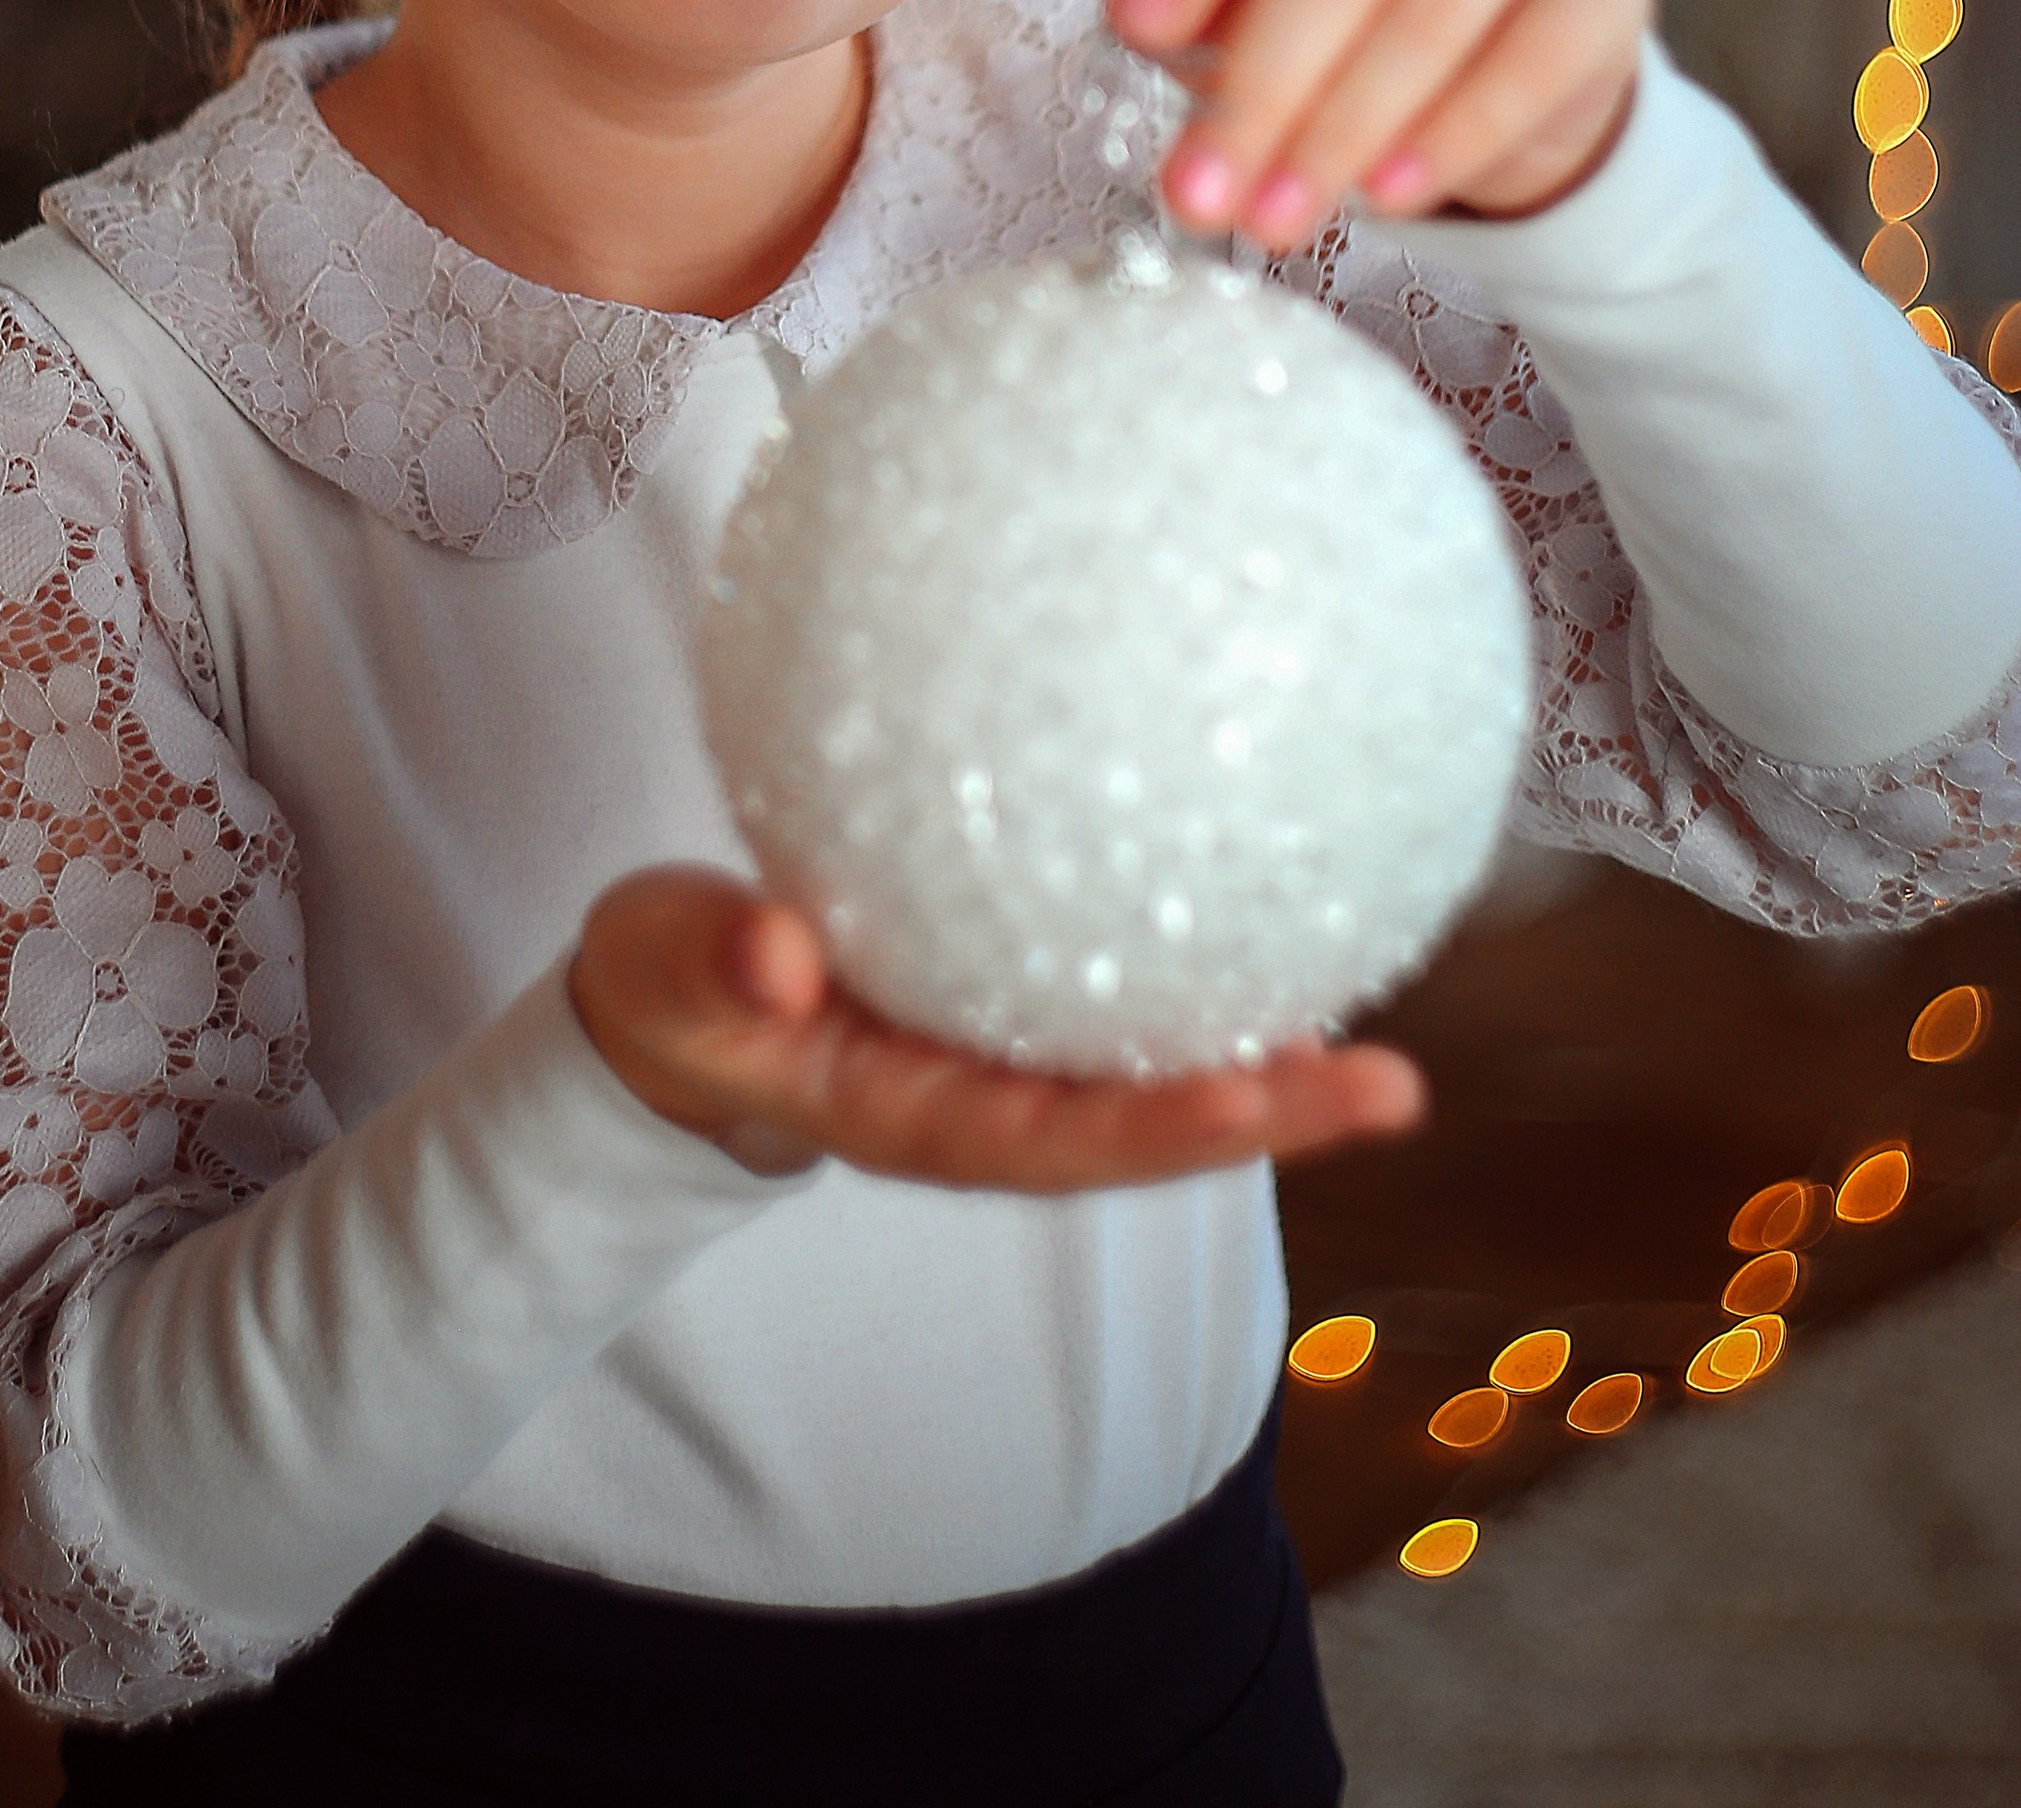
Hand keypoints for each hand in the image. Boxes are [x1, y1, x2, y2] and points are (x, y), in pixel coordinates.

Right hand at [568, 865, 1425, 1192]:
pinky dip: (1207, 969)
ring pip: (1152, 1069)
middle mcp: (983, 1102)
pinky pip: (1125, 993)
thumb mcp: (667, 968)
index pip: (1048, 1141)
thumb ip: (714, 964)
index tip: (1248, 1104)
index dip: (1151, 1131)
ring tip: (1388, 1051)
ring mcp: (1006, 1056)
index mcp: (909, 1117)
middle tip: (1389, 1089)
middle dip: (1265, 1116)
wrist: (675, 991)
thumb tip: (780, 956)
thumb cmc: (673, 983)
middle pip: (1138, 1125)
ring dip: (1269, 1065)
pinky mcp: (1016, 996)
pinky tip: (1289, 917)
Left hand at [1109, 0, 1652, 251]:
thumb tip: (1143, 31)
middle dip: (1256, 88)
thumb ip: (1197, 14)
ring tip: (1271, 222)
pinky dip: (1451, 136)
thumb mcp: (1246, 14)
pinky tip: (1387, 199)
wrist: (1507, 76)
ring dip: (1338, 132)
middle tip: (1198, 194)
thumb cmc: (1335, 34)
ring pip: (1428, 14)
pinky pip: (1530, 60)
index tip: (1136, 29)